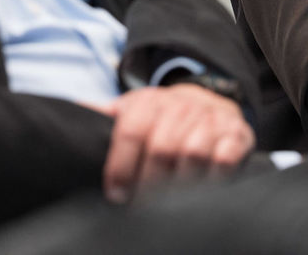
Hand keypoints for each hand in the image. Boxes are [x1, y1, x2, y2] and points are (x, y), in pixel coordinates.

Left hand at [89, 83, 254, 203]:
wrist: (210, 100)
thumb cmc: (163, 116)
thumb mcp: (132, 109)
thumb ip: (105, 116)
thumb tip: (71, 112)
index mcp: (149, 102)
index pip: (130, 131)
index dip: (120, 166)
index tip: (115, 194)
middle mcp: (181, 107)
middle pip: (160, 149)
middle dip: (148, 184)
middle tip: (141, 206)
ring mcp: (210, 120)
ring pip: (192, 154)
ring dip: (179, 183)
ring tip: (169, 201)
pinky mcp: (236, 135)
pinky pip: (224, 157)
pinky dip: (214, 174)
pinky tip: (203, 187)